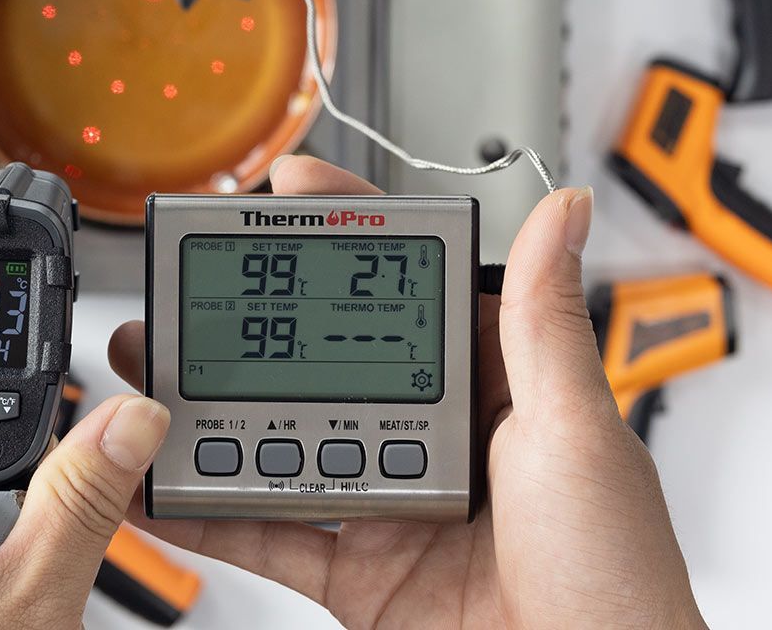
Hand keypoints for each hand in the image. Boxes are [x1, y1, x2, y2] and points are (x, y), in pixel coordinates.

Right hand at [108, 155, 705, 629]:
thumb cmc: (615, 579)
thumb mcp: (574, 430)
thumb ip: (544, 322)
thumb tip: (564, 209)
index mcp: (496, 392)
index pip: (415, 291)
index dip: (354, 236)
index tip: (295, 192)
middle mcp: (438, 441)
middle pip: (328, 366)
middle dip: (256, 326)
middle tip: (192, 288)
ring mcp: (391, 506)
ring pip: (285, 445)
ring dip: (216, 413)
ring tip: (156, 372)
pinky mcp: (360, 577)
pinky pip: (270, 539)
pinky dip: (208, 517)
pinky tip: (165, 485)